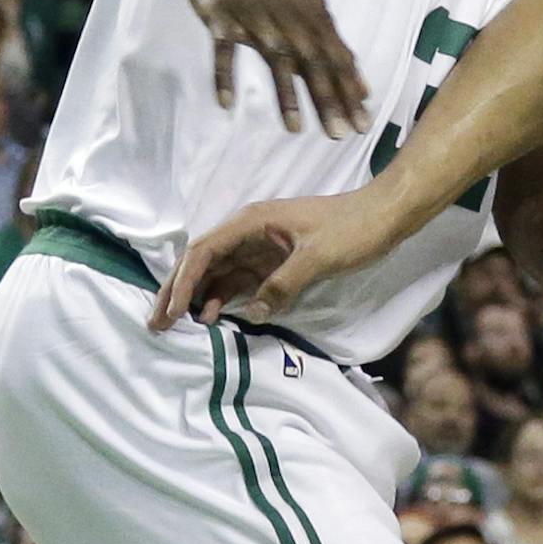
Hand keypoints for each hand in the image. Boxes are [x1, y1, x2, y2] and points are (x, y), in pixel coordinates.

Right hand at [150, 190, 394, 329]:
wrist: (386, 215)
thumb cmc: (354, 228)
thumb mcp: (319, 257)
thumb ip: (284, 285)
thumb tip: (253, 313)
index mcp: (252, 222)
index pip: (203, 251)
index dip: (182, 282)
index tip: (170, 311)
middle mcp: (249, 232)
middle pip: (203, 262)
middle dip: (178, 292)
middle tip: (157, 323)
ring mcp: (262, 247)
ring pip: (219, 274)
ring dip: (199, 298)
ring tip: (180, 328)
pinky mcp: (276, 262)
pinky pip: (242, 281)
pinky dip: (226, 298)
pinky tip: (216, 318)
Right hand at [185, 0, 370, 136]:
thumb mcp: (310, 9)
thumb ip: (334, 46)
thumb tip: (362, 87)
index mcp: (313, 15)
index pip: (337, 57)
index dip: (351, 89)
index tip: (363, 122)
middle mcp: (289, 17)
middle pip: (313, 61)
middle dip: (329, 97)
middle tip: (340, 133)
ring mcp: (255, 16)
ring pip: (276, 58)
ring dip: (287, 94)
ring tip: (297, 128)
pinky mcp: (221, 17)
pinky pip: (224, 50)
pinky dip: (225, 75)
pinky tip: (228, 103)